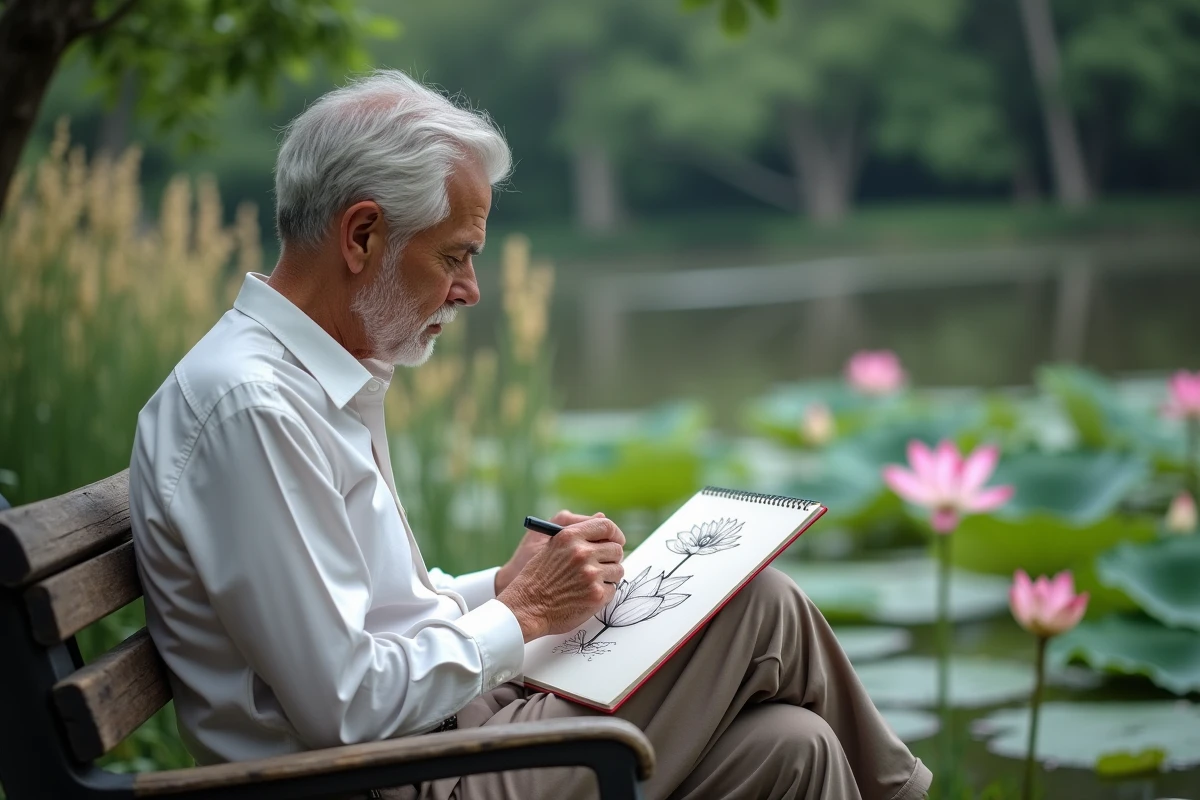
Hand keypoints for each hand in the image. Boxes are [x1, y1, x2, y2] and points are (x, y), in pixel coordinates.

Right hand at [497, 516, 625, 641]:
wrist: (526, 607)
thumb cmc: (538, 578)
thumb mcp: (552, 546)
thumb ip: (577, 533)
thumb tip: (602, 518)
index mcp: (570, 536)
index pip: (606, 526)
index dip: (615, 534)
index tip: (616, 541)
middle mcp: (582, 553)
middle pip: (616, 550)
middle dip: (611, 559)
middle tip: (602, 566)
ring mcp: (591, 574)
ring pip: (618, 570)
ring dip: (608, 577)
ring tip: (589, 583)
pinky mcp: (597, 595)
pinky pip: (613, 590)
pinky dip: (603, 593)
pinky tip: (585, 595)